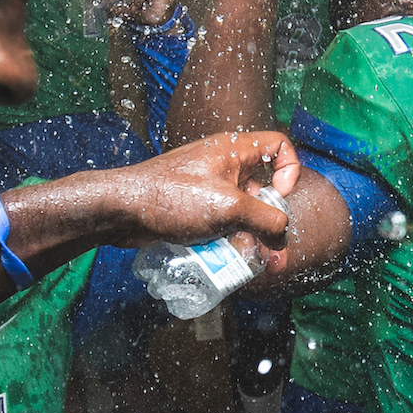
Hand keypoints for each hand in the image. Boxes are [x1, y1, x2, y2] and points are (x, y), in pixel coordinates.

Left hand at [100, 130, 300, 257]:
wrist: (123, 210)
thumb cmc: (172, 197)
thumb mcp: (230, 208)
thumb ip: (266, 220)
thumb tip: (282, 236)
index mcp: (234, 151)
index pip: (278, 146)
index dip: (289, 169)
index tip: (280, 196)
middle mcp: (223, 166)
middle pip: (264, 189)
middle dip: (272, 223)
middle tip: (276, 254)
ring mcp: (208, 188)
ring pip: (243, 212)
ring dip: (252, 239)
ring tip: (256, 265)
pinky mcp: (194, 209)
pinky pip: (222, 223)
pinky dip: (229, 241)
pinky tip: (229, 261)